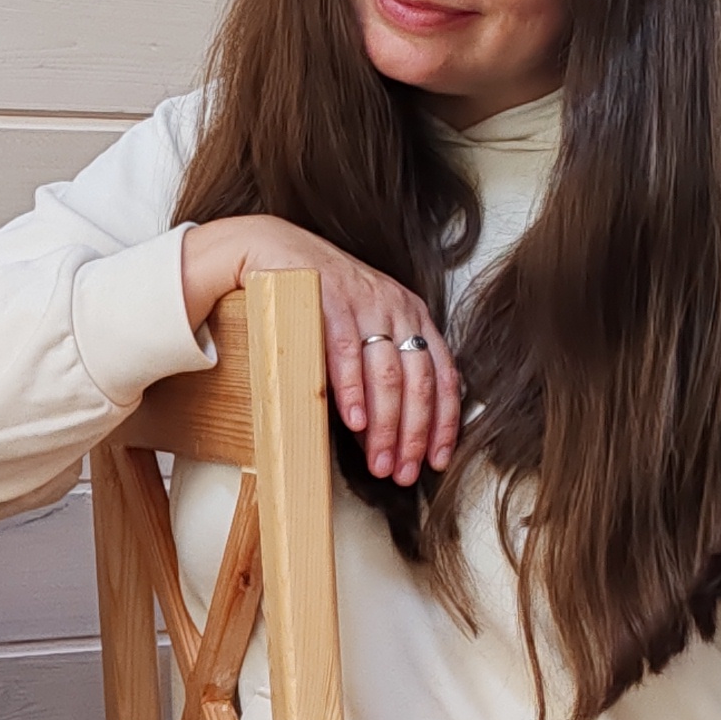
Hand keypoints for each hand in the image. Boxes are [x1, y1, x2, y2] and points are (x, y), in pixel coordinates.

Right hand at [180, 213, 458, 485]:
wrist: (276, 247)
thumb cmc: (322, 295)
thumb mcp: (367, 324)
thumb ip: (385, 363)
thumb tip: (392, 428)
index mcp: (414, 315)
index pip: (444, 377)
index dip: (444, 424)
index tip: (437, 460)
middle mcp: (397, 308)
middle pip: (419, 383)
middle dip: (413, 435)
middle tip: (404, 473)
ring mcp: (364, 303)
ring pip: (388, 375)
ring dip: (385, 426)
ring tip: (379, 461)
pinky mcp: (328, 302)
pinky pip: (346, 355)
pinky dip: (352, 393)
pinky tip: (352, 424)